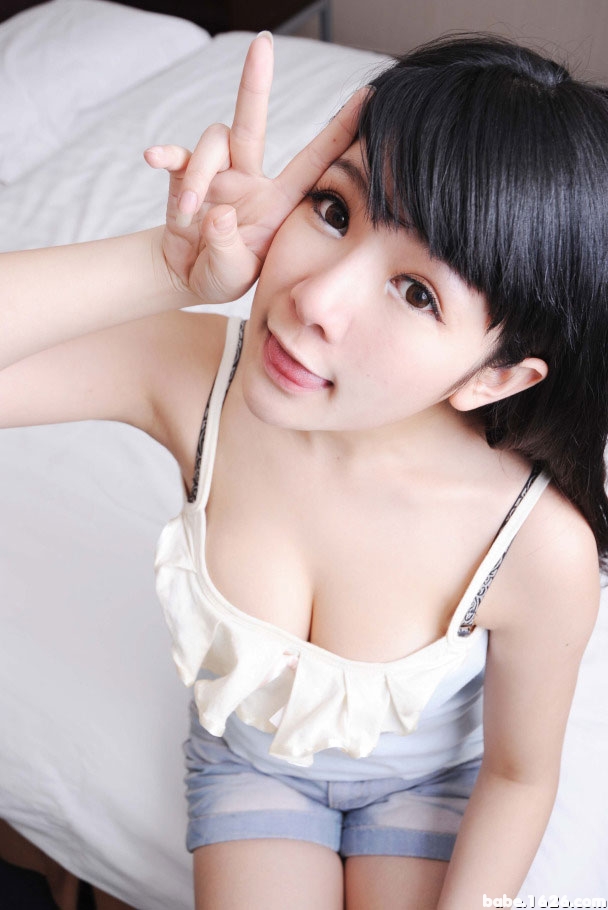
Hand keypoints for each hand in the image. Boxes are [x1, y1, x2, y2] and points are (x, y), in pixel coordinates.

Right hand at [144, 32, 365, 305]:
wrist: (187, 276)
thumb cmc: (223, 274)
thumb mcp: (233, 274)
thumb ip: (228, 249)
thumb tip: (219, 213)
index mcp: (277, 202)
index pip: (313, 163)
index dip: (339, 132)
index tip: (367, 97)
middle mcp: (249, 178)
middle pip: (252, 123)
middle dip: (256, 83)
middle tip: (262, 43)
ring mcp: (217, 173)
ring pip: (211, 144)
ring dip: (196, 178)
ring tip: (188, 215)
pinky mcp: (185, 176)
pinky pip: (178, 155)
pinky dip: (167, 156)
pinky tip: (152, 158)